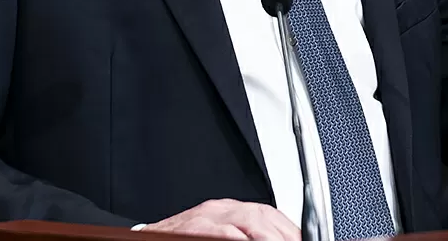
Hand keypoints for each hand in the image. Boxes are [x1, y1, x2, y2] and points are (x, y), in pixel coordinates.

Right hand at [140, 199, 298, 240]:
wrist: (145, 240)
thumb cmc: (181, 239)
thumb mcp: (219, 235)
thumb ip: (241, 236)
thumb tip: (272, 239)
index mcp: (229, 212)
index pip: (268, 214)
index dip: (289, 229)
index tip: (302, 239)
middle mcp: (219, 210)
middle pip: (263, 214)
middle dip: (285, 233)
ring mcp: (206, 217)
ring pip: (248, 219)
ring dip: (269, 236)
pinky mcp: (193, 227)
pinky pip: (222, 230)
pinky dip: (238, 238)